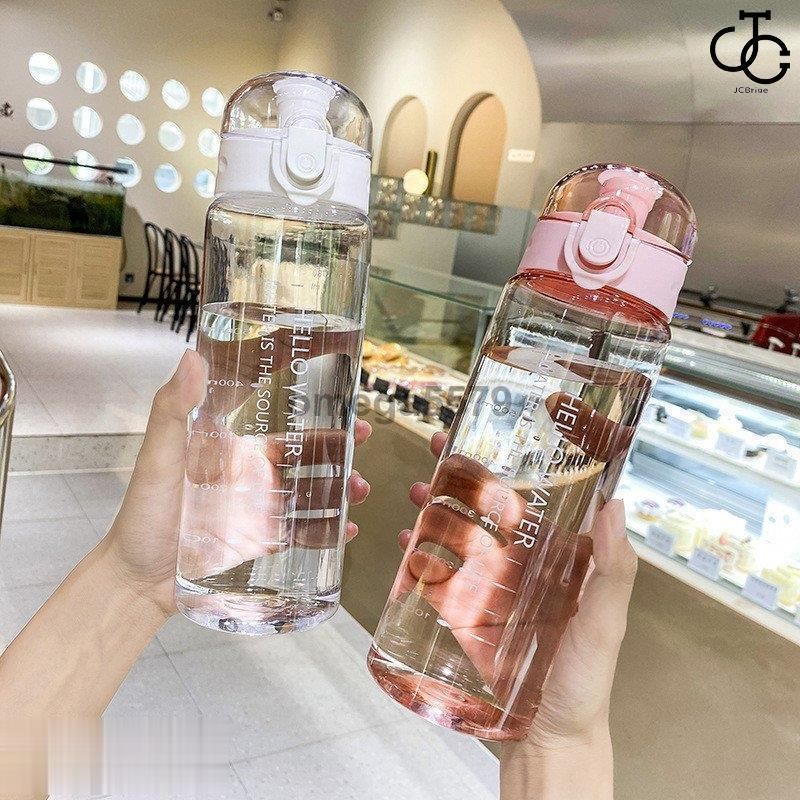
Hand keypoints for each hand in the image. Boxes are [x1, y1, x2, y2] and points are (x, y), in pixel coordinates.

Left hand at [103, 350, 371, 615]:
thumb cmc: (143, 513)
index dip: (303, 389)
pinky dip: (330, 530)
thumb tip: (191, 356)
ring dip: (341, 486)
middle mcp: (254, 471)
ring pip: (314, 489)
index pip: (276, 413)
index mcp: (234, 445)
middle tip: (364, 434)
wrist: (138, 579)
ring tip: (358, 489)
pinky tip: (347, 530)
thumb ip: (172, 409)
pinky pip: (306, 531)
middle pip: (307, 450)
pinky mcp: (266, 539)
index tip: (331, 365)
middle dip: (339, 444)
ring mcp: (263, 506)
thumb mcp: (156, 457)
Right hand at [403, 434, 635, 744]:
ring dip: (438, 509)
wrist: (547, 741)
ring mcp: (492, 588)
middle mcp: (524, 566)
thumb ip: (613, 570)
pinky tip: (407, 541)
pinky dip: (421, 555)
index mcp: (560, 559)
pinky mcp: (465, 614)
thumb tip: (617, 504)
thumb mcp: (605, 624)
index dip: (517, 465)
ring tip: (419, 490)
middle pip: (490, 510)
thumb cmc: (585, 682)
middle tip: (440, 448)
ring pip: (461, 535)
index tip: (497, 434)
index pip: (537, 500)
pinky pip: (440, 576)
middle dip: (464, 478)